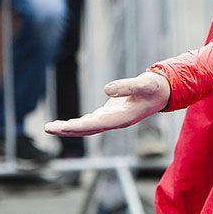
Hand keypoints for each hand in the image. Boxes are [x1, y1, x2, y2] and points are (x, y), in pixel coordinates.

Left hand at [44, 70, 170, 136]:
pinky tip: (68, 123)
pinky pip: (92, 121)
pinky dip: (79, 122)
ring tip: (51, 127)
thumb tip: (106, 88)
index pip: (94, 124)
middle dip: (67, 129)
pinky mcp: (112, 113)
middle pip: (87, 129)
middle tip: (48, 128)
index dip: (77, 126)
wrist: (164, 92)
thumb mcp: (144, 84)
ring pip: (88, 126)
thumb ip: (126, 86)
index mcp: (121, 118)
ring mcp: (113, 118)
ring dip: (70, 127)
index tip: (61, 127)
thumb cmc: (155, 87)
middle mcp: (115, 121)